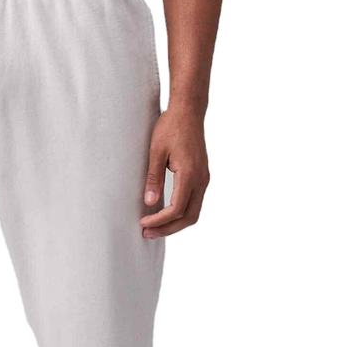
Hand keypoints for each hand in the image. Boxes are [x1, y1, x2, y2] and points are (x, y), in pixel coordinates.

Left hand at [140, 104, 209, 238]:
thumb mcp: (156, 151)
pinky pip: (194, 203)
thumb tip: (150, 202)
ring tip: (154, 228)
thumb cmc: (171, 127)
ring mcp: (203, 179)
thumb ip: (154, 178)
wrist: (189, 112)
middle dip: (168, 229)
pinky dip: (180, 214)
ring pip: (193, 213)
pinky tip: (164, 215)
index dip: (159, 220)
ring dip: (174, 224)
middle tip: (147, 234)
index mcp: (190, 174)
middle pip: (189, 217)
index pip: (176, 208)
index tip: (143, 224)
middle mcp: (201, 180)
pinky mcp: (201, 177)